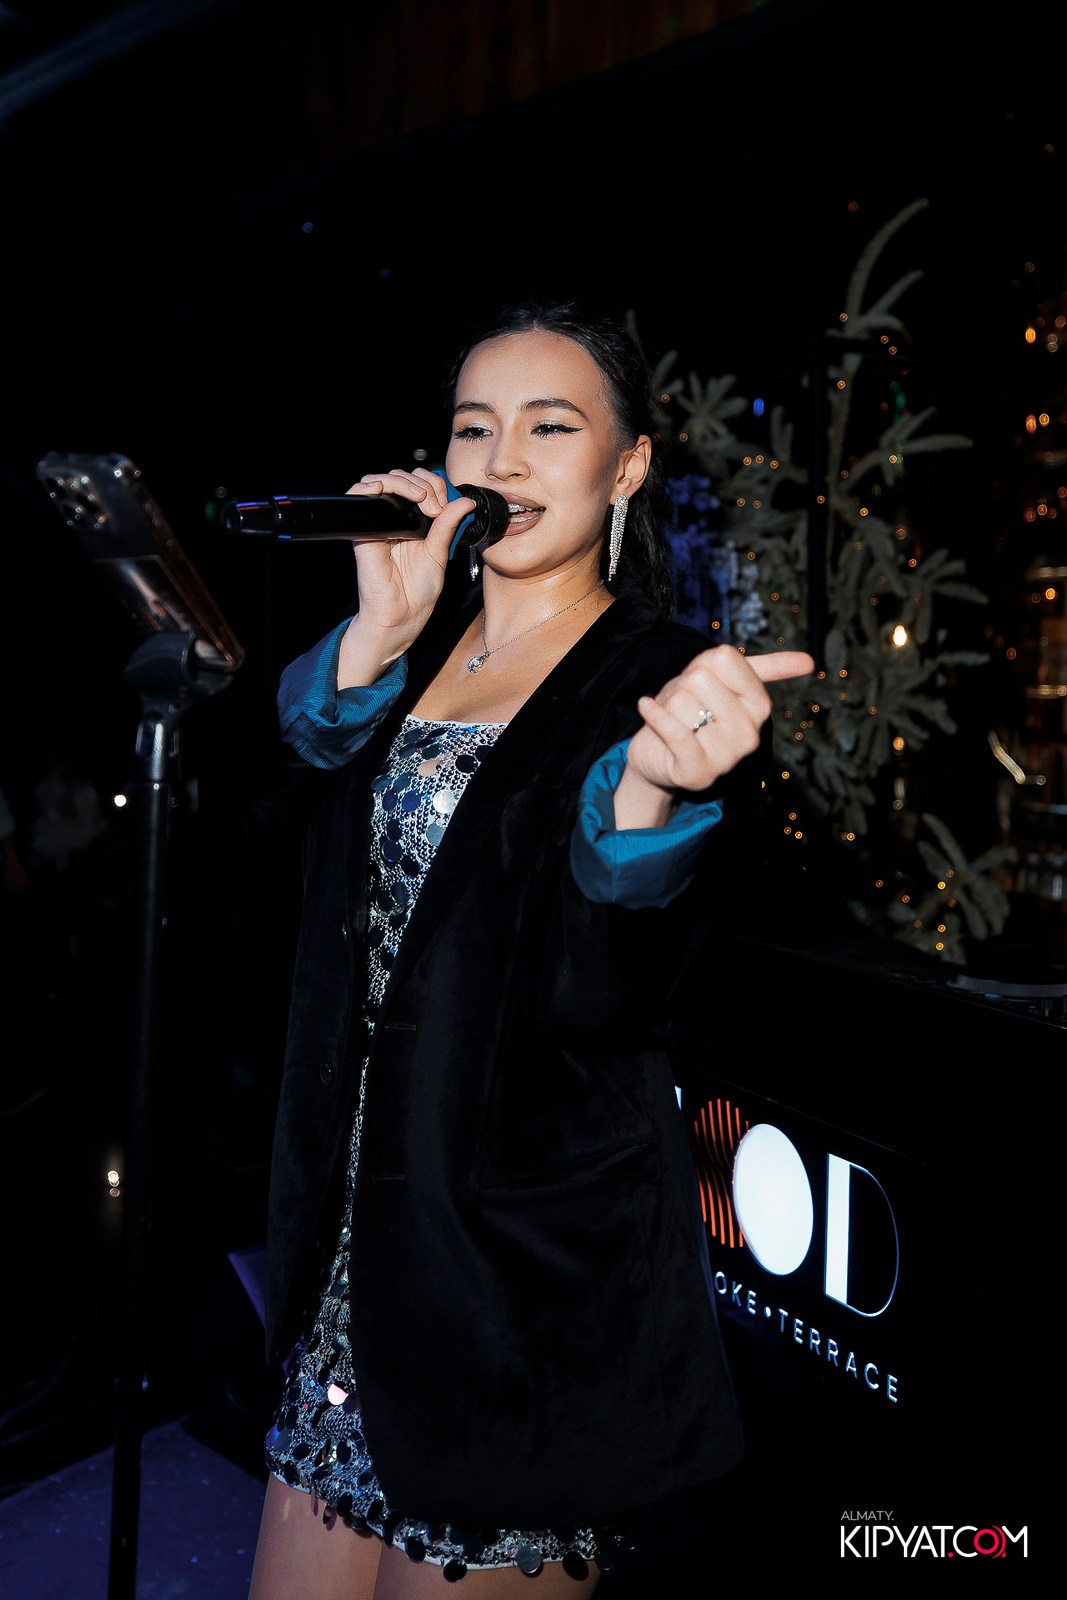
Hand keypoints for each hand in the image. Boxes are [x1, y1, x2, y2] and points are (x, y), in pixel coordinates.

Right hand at [338, 469, 473, 686]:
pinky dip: (369, 486)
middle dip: (423, 483)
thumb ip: (447, 525)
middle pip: (403, 477)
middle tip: (434, 507)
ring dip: (403, 481)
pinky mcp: (363, 530)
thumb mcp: (439, 552)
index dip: (435, 486)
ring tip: (418, 499)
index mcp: (414, 521)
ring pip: (382, 480)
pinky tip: (384, 491)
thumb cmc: (418, 591)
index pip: (421, 484)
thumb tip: (466, 500)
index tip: (445, 506)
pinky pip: (359, 497)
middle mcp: (395, 518)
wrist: (402, 615)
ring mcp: (378, 522)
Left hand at [614, 646, 815, 826]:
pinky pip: (674, 731)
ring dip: (666, 707)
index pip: (725, 658)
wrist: (657, 752)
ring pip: (682, 703)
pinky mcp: (698, 773)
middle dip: (681, 687)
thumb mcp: (722, 681)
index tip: (701, 685)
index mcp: (760, 706)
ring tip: (673, 721)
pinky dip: (653, 715)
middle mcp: (750, 734)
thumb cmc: (689, 710)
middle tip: (683, 707)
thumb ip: (765, 667)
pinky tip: (647, 708)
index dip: (702, 664)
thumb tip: (811, 662)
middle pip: (700, 679)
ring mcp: (727, 757)